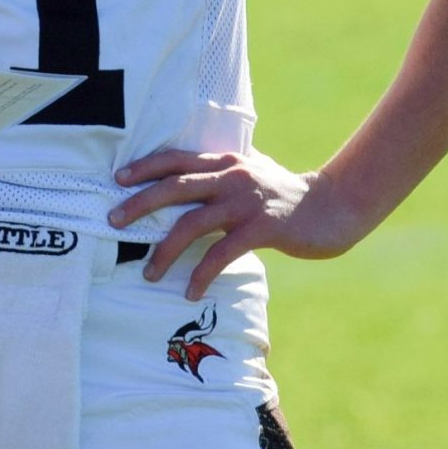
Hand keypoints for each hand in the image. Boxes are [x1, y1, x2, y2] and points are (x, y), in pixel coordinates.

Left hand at [109, 147, 375, 298]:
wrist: (334, 206)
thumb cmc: (286, 194)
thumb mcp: (252, 172)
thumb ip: (222, 172)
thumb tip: (191, 174)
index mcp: (225, 161)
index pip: (176, 158)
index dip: (145, 167)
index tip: (116, 179)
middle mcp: (231, 175)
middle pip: (175, 186)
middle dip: (140, 203)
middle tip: (113, 221)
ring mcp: (245, 201)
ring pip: (193, 222)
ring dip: (165, 250)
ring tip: (148, 273)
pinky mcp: (262, 228)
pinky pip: (222, 253)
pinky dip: (202, 273)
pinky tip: (190, 290)